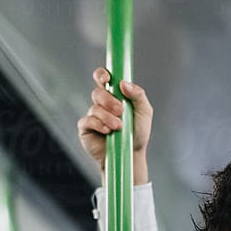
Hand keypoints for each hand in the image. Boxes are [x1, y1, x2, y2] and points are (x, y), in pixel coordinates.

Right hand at [77, 68, 151, 184]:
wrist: (131, 155)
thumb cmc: (138, 133)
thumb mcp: (144, 112)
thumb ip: (138, 95)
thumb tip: (124, 83)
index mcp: (114, 95)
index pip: (103, 78)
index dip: (101, 75)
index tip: (107, 79)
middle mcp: (102, 103)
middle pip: (97, 92)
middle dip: (109, 100)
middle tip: (120, 111)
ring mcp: (93, 116)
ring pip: (94, 108)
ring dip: (108, 117)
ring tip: (119, 127)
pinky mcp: (86, 129)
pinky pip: (87, 121)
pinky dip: (98, 125)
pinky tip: (107, 131)